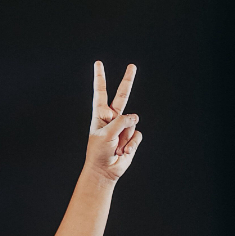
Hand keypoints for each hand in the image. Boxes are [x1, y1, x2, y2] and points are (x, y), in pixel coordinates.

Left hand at [86, 60, 141, 180]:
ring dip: (124, 137)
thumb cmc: (99, 153)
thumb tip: (135, 117)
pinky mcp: (131, 137)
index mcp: (100, 115)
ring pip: (132, 123)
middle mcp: (112, 118)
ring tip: (116, 147)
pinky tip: (123, 152)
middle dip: (127, 81)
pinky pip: (136, 135)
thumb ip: (121, 121)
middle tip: (132, 66)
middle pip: (122, 96)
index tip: (98, 63)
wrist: (104, 171)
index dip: (100, 78)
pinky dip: (131, 145)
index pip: (100, 93)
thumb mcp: (106, 134)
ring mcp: (123, 127)